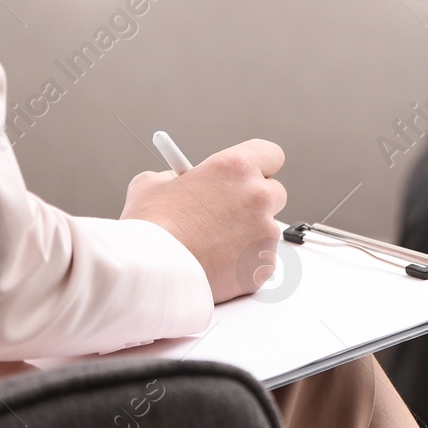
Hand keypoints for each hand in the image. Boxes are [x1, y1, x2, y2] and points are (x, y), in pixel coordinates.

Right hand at [120, 138, 287, 303]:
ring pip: (266, 229)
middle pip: (274, 192)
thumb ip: (176, 177)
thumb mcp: (152, 185)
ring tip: (211, 245)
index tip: (248, 174)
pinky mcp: (264, 264)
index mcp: (235, 168)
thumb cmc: (152, 229)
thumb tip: (179, 181)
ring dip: (247, 234)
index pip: (270, 154)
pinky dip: (243, 263)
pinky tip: (215, 264)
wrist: (153, 273)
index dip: (258, 165)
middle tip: (229, 211)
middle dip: (255, 201)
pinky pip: (259, 259)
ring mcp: (265, 232)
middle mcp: (258, 196)